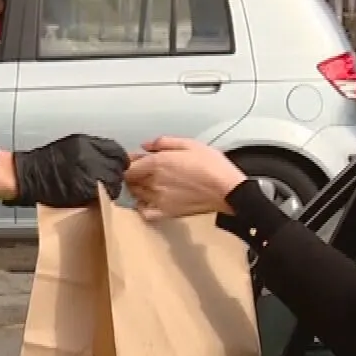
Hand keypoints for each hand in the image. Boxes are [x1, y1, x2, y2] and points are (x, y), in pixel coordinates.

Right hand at [7, 134, 127, 206]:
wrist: (28, 176)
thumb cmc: (45, 162)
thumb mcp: (70, 145)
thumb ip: (91, 149)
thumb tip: (109, 157)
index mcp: (86, 143)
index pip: (116, 150)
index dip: (120, 159)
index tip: (119, 165)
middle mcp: (89, 155)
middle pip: (117, 166)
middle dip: (115, 174)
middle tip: (109, 180)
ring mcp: (88, 172)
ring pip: (114, 181)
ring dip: (111, 186)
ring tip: (102, 189)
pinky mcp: (85, 189)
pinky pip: (103, 193)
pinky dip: (103, 195)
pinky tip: (96, 196)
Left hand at [125, 137, 247, 218]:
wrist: (227, 190)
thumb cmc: (212, 166)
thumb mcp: (190, 144)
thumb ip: (164, 142)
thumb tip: (145, 146)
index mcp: (158, 163)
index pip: (128, 165)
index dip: (128, 162)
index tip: (135, 159)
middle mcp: (154, 181)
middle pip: (130, 179)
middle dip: (132, 174)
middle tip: (142, 170)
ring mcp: (158, 199)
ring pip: (135, 194)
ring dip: (137, 188)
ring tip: (147, 183)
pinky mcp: (166, 212)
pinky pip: (144, 212)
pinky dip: (142, 207)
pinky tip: (148, 201)